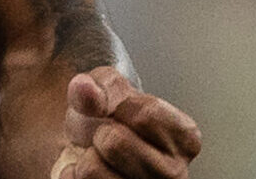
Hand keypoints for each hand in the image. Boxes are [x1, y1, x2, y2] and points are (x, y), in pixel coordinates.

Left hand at [51, 66, 200, 178]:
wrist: (86, 149)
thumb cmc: (107, 119)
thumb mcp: (107, 88)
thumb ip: (99, 85)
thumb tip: (85, 89)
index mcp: (184, 138)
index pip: (146, 114)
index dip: (118, 105)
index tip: (119, 110)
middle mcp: (175, 175)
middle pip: (115, 142)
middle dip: (97, 132)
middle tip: (104, 138)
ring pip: (92, 170)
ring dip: (84, 157)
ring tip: (97, 157)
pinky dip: (71, 175)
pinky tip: (88, 175)